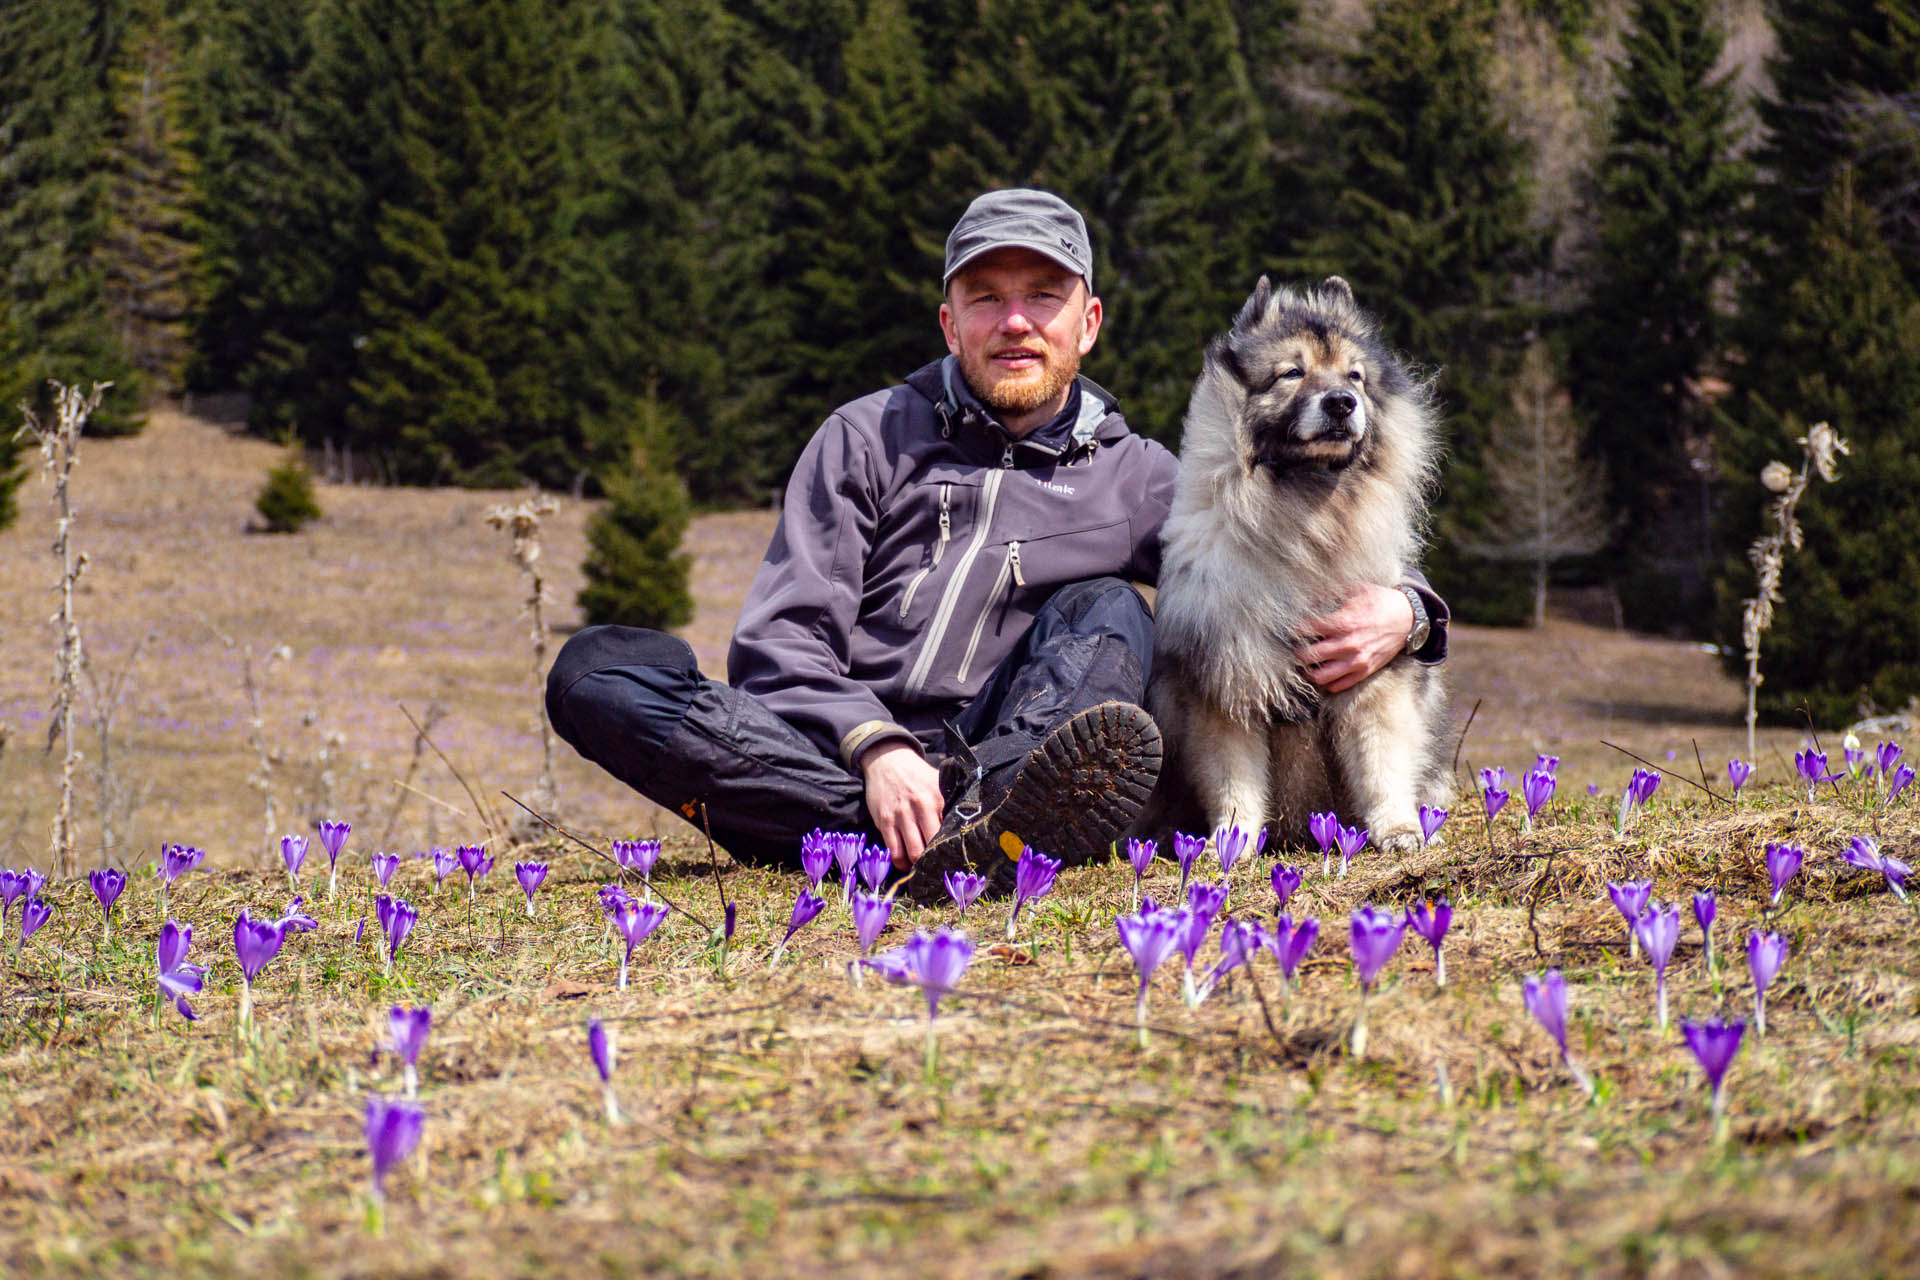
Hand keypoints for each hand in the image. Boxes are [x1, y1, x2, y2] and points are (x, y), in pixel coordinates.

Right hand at [859, 741, 944, 867]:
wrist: (888, 761)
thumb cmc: (918, 776)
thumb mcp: (939, 783)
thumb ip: (952, 803)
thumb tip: (966, 827)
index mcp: (939, 797)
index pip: (950, 830)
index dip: (954, 848)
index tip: (956, 857)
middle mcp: (921, 806)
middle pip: (933, 846)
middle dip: (937, 860)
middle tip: (941, 867)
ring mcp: (901, 815)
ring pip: (913, 853)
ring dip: (919, 865)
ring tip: (924, 867)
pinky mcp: (885, 821)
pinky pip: (894, 851)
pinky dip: (901, 863)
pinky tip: (906, 864)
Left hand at [1295, 584, 1413, 693]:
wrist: (1408, 618)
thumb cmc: (1380, 601)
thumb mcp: (1355, 590)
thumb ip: (1329, 593)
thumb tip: (1307, 598)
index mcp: (1344, 622)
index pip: (1307, 629)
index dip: (1295, 629)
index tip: (1292, 629)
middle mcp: (1348, 644)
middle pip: (1308, 656)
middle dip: (1296, 652)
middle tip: (1295, 647)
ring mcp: (1356, 661)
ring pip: (1319, 677)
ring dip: (1307, 671)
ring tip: (1305, 664)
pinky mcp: (1364, 671)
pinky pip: (1338, 685)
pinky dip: (1326, 682)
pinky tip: (1323, 672)